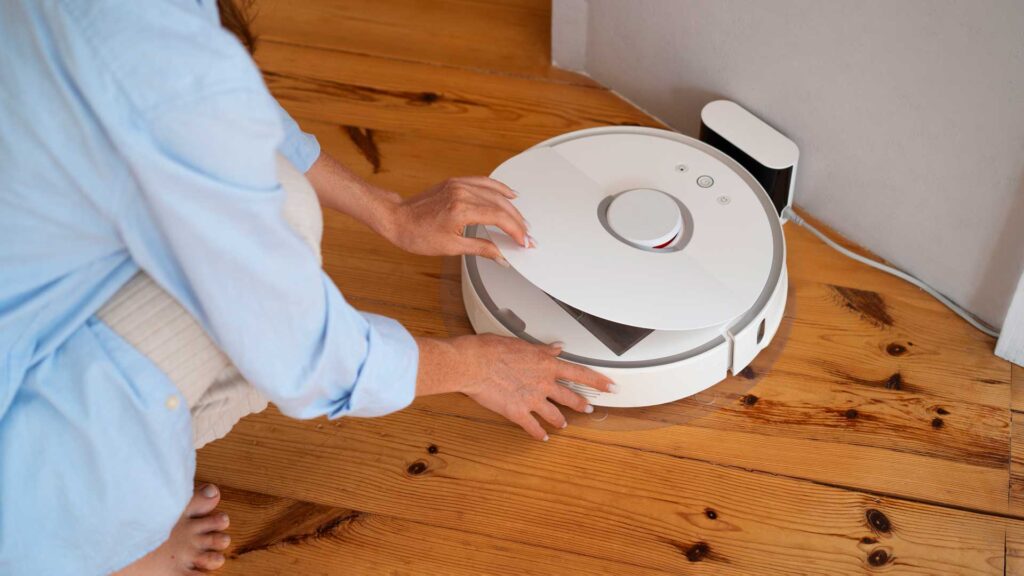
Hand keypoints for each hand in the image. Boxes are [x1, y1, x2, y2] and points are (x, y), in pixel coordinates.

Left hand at [385, 177, 532, 264]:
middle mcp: (461, 193)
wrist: (396, 219)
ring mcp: (459, 185)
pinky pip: (483, 182)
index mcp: (461, 210)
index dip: (515, 231)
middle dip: (517, 222)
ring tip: (522, 221)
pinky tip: (509, 194)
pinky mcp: (455, 182)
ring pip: (494, 193)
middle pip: (500, 205)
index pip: (499, 218)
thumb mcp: (451, 247)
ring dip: (511, 207)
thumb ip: (481, 249)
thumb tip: (500, 255)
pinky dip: (498, 188)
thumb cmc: (417, 234)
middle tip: (526, 236)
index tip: (523, 242)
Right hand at [451, 334, 615, 440]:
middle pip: (570, 396)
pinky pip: (533, 427)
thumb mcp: (521, 343)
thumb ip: (541, 349)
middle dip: (582, 403)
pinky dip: (539, 434)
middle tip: (589, 407)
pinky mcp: (518, 413)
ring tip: (563, 425)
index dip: (599, 381)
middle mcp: (543, 383)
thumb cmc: (491, 349)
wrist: (473, 364)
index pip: (580, 373)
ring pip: (554, 414)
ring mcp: (532, 400)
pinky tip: (542, 437)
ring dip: (560, 420)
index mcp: (546, 364)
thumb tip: (555, 347)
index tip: (611, 387)